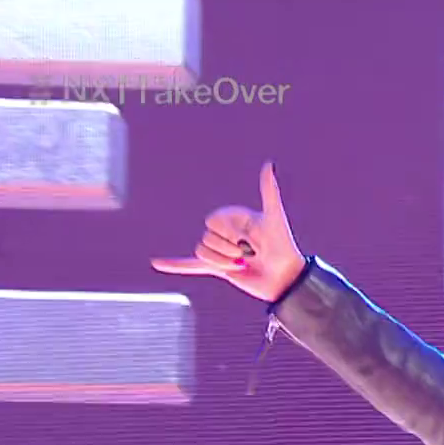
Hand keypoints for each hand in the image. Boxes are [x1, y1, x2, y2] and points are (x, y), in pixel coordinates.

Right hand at [151, 161, 303, 301]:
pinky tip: (157, 263)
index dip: (229, 231)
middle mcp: (225, 232)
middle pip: (207, 237)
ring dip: (223, 262)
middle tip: (251, 254)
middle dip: (229, 248)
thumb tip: (269, 164)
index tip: (251, 237)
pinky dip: (174, 264)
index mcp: (233, 218)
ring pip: (202, 252)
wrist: (286, 279)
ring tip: (243, 264)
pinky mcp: (219, 268)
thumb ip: (269, 192)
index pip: (212, 221)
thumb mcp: (274, 218)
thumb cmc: (283, 247)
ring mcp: (221, 250)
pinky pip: (191, 264)